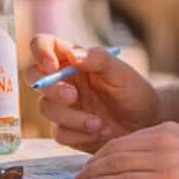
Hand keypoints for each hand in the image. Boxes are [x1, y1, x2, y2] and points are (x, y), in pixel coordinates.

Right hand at [30, 35, 161, 153]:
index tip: (52, 66)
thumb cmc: (134, 93)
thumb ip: (99, 59)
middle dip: (50, 88)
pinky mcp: (65, 129)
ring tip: (101, 123)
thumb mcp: (122, 73)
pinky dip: (80, 134)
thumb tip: (73, 55)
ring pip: (46, 108)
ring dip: (73, 117)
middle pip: (33, 77)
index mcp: (72, 60)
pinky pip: (59, 133)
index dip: (40, 52)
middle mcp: (62, 81)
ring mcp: (61, 106)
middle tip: (72, 97)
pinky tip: (100, 132)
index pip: (43, 45)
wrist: (145, 125)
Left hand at [74, 122, 178, 178]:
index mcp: (170, 130)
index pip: (126, 139)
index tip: (91, 165)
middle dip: (93, 162)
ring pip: (117, 162)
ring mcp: (165, 157)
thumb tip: (148, 172)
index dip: (104, 152)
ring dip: (94, 173)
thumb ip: (171, 157)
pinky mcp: (168, 178)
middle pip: (116, 148)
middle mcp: (165, 138)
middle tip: (78, 176)